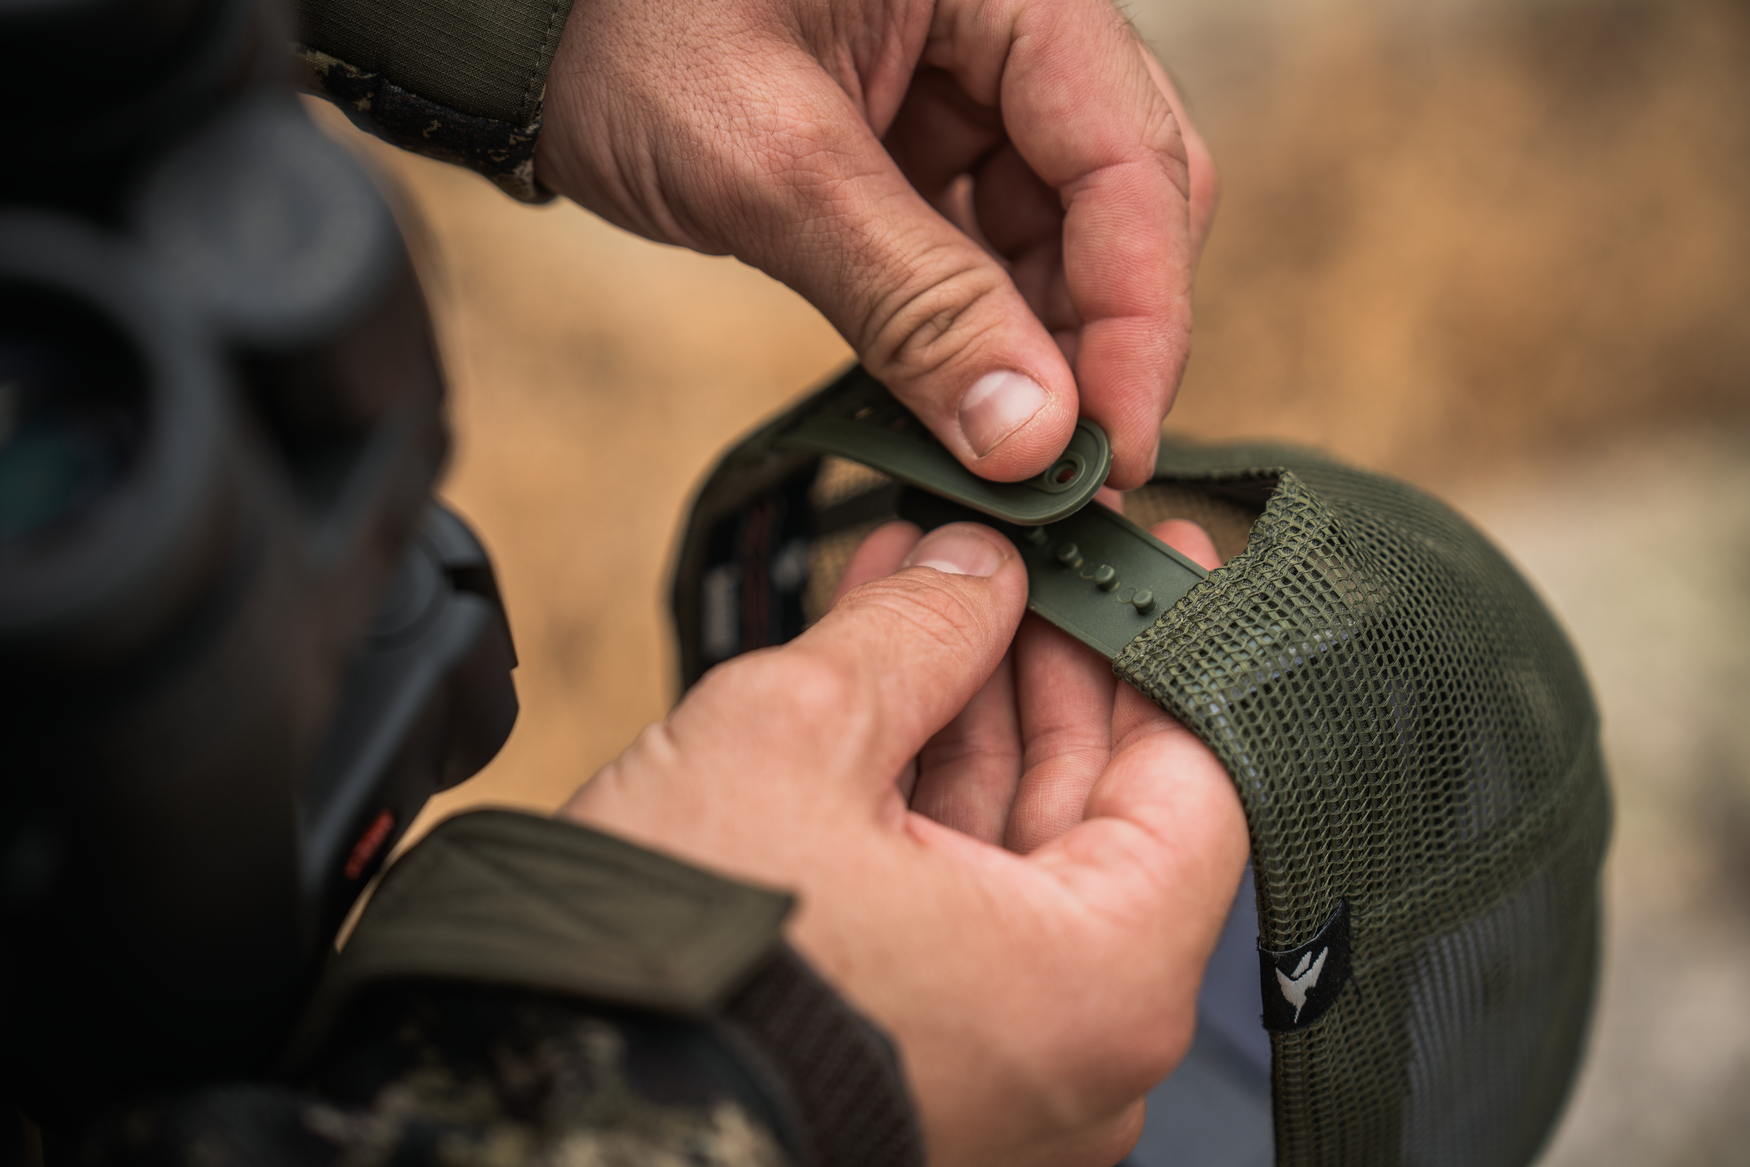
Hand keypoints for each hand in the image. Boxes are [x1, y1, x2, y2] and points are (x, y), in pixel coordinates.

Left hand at [534, 0, 1218, 488]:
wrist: (515, 21)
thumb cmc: (618, 24)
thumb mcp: (770, 163)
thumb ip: (911, 297)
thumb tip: (1029, 435)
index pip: (1130, 156)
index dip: (1141, 315)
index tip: (1116, 446)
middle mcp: (1007, 27)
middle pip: (1119, 199)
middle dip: (1100, 340)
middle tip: (1066, 473)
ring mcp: (964, 88)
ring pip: (1056, 237)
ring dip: (1039, 351)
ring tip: (1005, 457)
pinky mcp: (915, 146)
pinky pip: (980, 249)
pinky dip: (974, 333)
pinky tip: (957, 407)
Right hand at [561, 517, 1247, 1166]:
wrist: (532, 1108)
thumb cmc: (675, 962)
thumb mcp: (799, 733)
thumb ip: (918, 633)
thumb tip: (974, 568)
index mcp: (1095, 984)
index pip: (1198, 780)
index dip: (1170, 647)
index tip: (1145, 559)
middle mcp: (1071, 1053)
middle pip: (1098, 814)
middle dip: (1036, 662)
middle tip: (1004, 555)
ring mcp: (992, 1071)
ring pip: (1009, 855)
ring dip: (960, 710)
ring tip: (913, 585)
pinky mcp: (910, 1063)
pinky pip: (947, 908)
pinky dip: (914, 795)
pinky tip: (870, 679)